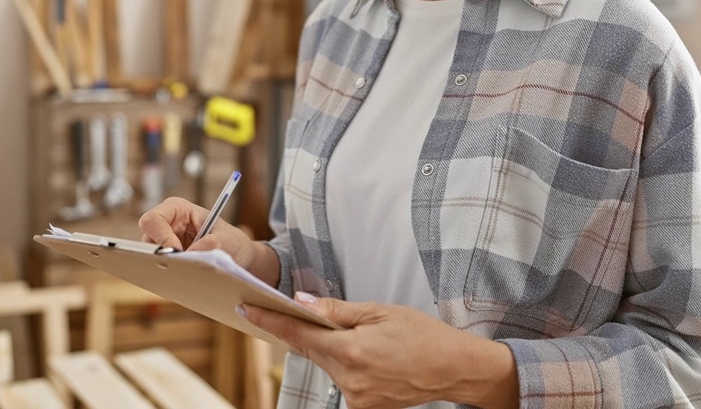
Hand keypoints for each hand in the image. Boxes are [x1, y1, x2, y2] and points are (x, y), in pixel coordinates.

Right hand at [138, 197, 278, 284]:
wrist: (240, 259)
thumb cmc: (234, 242)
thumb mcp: (230, 241)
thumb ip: (213, 243)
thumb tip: (192, 252)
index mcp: (178, 209)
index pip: (154, 219)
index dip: (161, 237)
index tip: (176, 253)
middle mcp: (167, 225)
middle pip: (147, 240)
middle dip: (158, 255)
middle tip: (176, 268)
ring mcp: (165, 244)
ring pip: (149, 258)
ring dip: (164, 267)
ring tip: (185, 274)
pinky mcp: (167, 261)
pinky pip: (157, 270)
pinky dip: (168, 275)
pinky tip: (183, 279)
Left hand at [240, 295, 517, 408]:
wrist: (454, 369)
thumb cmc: (422, 334)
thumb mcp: (380, 311)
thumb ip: (337, 310)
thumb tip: (301, 303)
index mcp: (351, 350)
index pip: (299, 334)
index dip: (270, 320)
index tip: (247, 308)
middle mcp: (349, 379)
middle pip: (311, 350)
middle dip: (303, 331)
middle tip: (295, 310)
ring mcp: (355, 397)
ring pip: (328, 365)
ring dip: (331, 348)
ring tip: (362, 336)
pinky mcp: (363, 407)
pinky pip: (343, 379)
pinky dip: (346, 363)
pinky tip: (368, 354)